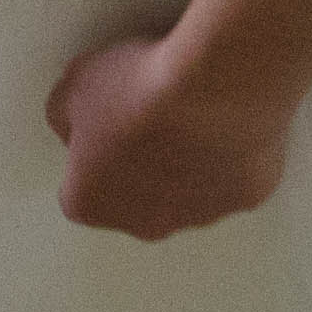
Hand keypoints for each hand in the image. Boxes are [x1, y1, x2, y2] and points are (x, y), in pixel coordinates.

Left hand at [45, 26, 292, 238]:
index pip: (80, 191)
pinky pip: (235, 176)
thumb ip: (66, 115)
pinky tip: (230, 117)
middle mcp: (144, 224)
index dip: (91, 157)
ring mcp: (200, 215)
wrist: (214, 88)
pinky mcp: (246, 196)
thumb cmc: (139, 91)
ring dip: (188, 163)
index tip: (105, 126)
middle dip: (141, 168)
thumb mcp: (72, 87)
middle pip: (136, 202)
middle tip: (150, 118)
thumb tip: (76, 124)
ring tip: (194, 112)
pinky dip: (232, 153)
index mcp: (90, 203)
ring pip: (188, 195)